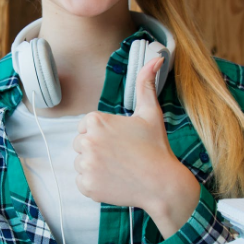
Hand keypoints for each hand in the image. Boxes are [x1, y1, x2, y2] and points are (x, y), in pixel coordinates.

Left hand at [73, 57, 199, 236]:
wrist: (162, 184)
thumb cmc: (156, 147)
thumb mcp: (151, 112)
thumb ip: (146, 83)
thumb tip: (157, 57)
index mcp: (96, 120)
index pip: (86, 127)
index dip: (103, 135)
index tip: (121, 142)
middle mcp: (87, 141)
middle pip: (81, 144)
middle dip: (97, 150)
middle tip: (121, 156)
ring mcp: (86, 165)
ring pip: (81, 163)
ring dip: (95, 167)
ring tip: (118, 169)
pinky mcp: (86, 186)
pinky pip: (82, 182)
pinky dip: (95, 184)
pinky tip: (114, 181)